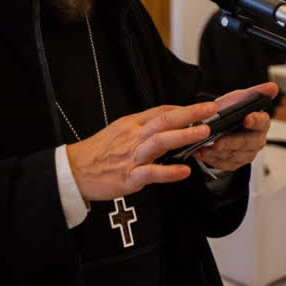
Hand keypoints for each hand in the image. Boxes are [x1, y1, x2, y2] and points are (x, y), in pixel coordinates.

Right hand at [66, 102, 220, 201]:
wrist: (74, 171)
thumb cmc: (99, 152)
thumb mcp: (120, 131)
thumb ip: (143, 127)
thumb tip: (169, 122)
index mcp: (132, 124)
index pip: (162, 111)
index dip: (185, 109)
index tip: (204, 109)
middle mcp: (134, 137)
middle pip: (165, 120)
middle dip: (190, 114)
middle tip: (211, 111)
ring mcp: (132, 156)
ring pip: (160, 142)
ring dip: (183, 136)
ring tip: (203, 132)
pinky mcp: (129, 176)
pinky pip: (151, 173)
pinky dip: (169, 172)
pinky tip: (184, 171)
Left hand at [193, 82, 278, 170]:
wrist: (220, 126)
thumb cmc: (233, 112)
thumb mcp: (242, 99)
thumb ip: (257, 92)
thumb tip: (273, 86)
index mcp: (262, 123)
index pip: (262, 122)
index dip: (255, 121)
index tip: (246, 119)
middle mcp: (257, 141)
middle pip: (246, 143)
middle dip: (231, 142)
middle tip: (217, 142)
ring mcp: (247, 154)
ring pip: (234, 155)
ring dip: (218, 153)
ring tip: (204, 148)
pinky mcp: (235, 164)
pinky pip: (224, 164)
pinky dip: (211, 159)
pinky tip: (201, 153)